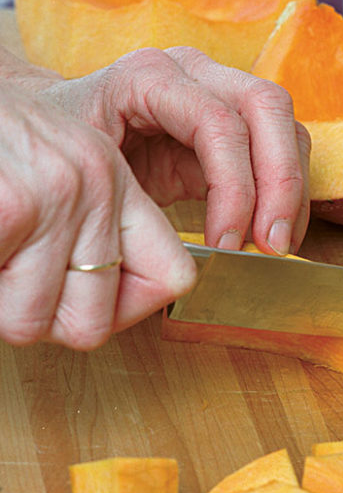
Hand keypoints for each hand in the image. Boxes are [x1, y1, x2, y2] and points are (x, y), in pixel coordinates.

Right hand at [0, 83, 195, 348]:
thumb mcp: (52, 169)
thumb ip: (87, 229)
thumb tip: (101, 314)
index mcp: (114, 176)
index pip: (174, 276)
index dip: (126, 310)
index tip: (84, 303)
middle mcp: (98, 181)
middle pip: (94, 323)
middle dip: (42, 317)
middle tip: (11, 276)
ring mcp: (59, 192)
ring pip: (33, 323)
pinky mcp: (14, 205)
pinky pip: (1, 307)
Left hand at [41, 47, 311, 255]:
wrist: (54, 137)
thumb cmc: (62, 154)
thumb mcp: (82, 172)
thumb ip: (128, 202)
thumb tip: (173, 259)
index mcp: (148, 75)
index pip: (217, 122)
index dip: (234, 187)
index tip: (229, 244)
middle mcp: (193, 70)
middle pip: (267, 107)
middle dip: (279, 182)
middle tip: (272, 245)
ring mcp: (220, 88)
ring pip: (285, 123)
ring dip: (291, 189)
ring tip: (276, 246)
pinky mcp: (235, 120)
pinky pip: (282, 145)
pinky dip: (287, 192)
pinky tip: (275, 234)